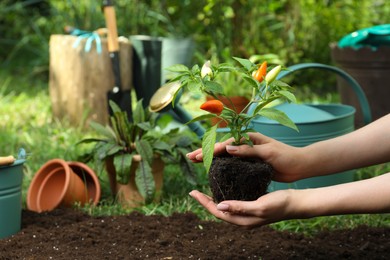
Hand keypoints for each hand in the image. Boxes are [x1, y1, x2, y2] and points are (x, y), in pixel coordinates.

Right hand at [187, 132, 305, 181]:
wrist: (299, 166)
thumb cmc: (286, 156)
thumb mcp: (268, 152)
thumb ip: (248, 151)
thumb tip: (227, 148)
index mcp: (249, 138)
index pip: (226, 143)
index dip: (212, 149)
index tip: (200, 155)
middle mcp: (245, 144)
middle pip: (221, 147)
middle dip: (205, 151)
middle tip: (190, 157)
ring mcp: (246, 154)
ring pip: (224, 155)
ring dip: (210, 158)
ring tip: (196, 161)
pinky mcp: (249, 164)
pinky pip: (231, 164)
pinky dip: (220, 165)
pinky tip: (212, 170)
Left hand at [189, 189, 296, 226]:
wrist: (296, 203)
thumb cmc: (280, 204)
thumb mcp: (259, 205)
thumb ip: (239, 207)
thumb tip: (219, 207)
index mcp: (243, 220)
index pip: (218, 212)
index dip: (204, 203)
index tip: (193, 193)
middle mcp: (243, 219)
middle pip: (219, 211)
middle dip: (206, 201)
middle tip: (194, 191)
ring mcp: (248, 213)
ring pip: (226, 206)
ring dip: (214, 199)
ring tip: (205, 189)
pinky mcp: (252, 205)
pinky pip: (234, 202)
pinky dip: (226, 195)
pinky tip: (224, 187)